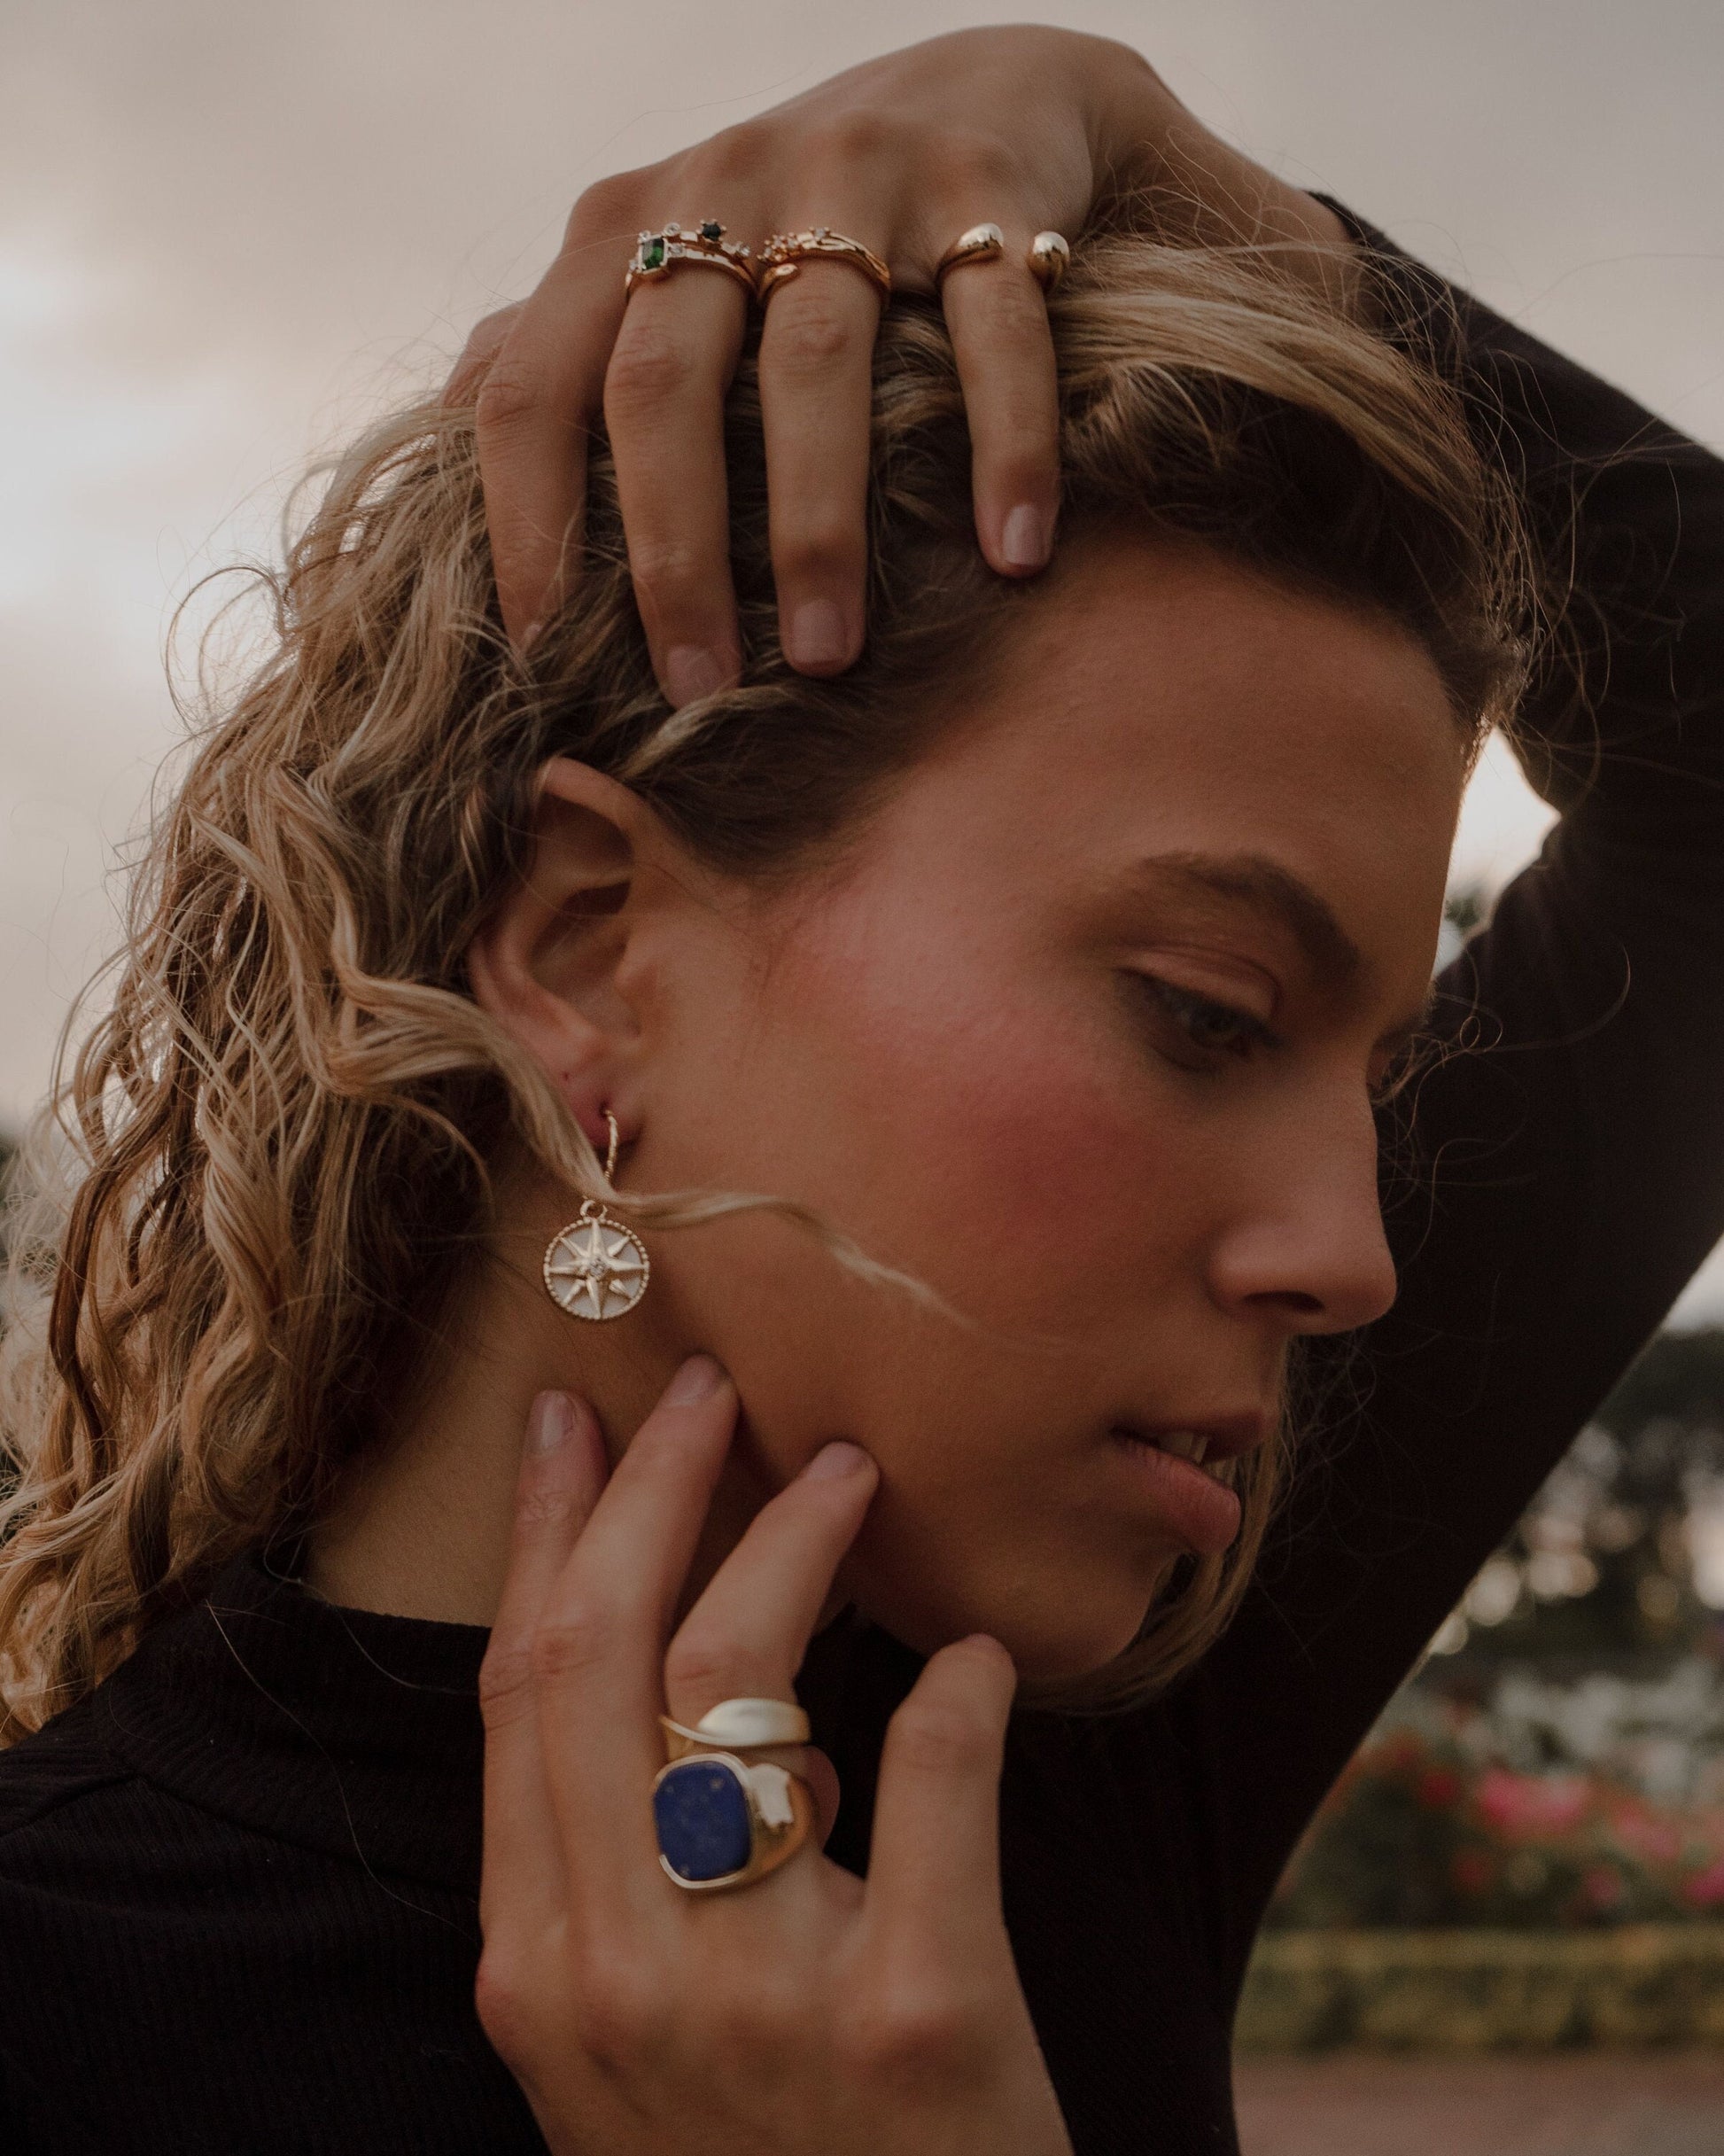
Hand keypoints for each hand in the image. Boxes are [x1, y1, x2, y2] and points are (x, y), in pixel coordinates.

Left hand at [453, 25, 1352, 693]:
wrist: (994, 87)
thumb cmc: (798, 221)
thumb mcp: (662, 257)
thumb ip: (557, 340)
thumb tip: (438, 441)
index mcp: (623, 229)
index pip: (529, 388)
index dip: (521, 525)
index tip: (541, 656)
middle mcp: (722, 187)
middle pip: (661, 387)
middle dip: (672, 554)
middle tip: (698, 687)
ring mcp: (853, 178)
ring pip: (815, 366)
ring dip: (817, 525)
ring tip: (829, 657)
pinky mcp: (983, 187)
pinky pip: (991, 331)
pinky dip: (1005, 446)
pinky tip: (1011, 555)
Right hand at [475, 1358, 1072, 2155]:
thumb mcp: (629, 2046)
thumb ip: (612, 1879)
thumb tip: (663, 1673)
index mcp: (539, 1970)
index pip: (521, 1689)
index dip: (548, 1533)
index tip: (572, 1419)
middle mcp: (623, 1971)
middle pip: (607, 1650)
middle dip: (650, 1485)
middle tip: (708, 1389)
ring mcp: (762, 1996)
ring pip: (742, 1675)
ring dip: (797, 1539)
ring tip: (848, 1473)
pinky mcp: (920, 2014)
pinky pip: (935, 1774)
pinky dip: (962, 1690)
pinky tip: (976, 1656)